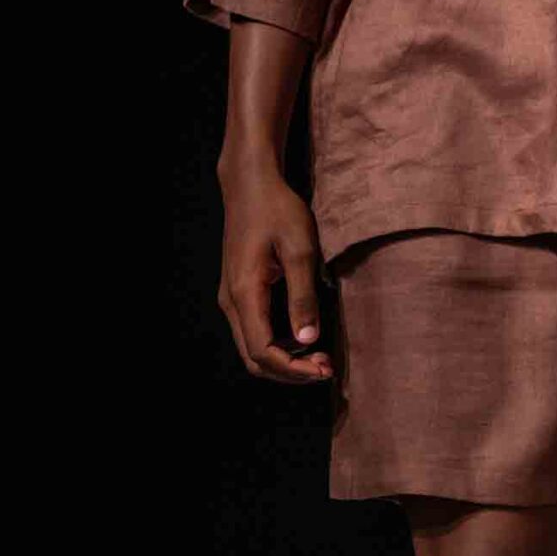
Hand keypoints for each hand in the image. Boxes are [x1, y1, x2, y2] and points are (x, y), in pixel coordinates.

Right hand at [217, 160, 334, 383]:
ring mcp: (231, 297)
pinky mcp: (238, 291)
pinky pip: (254, 331)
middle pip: (254, 358)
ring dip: (284, 359)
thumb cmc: (278, 210)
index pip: (263, 352)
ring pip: (252, 348)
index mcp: (245, 293)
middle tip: (325, 368)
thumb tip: (309, 339)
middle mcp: (231, 302)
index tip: (324, 371)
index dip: (294, 370)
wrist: (251, 184)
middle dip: (290, 371)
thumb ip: (303, 296)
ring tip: (319, 355)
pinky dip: (277, 344)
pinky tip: (303, 335)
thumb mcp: (300, 250)